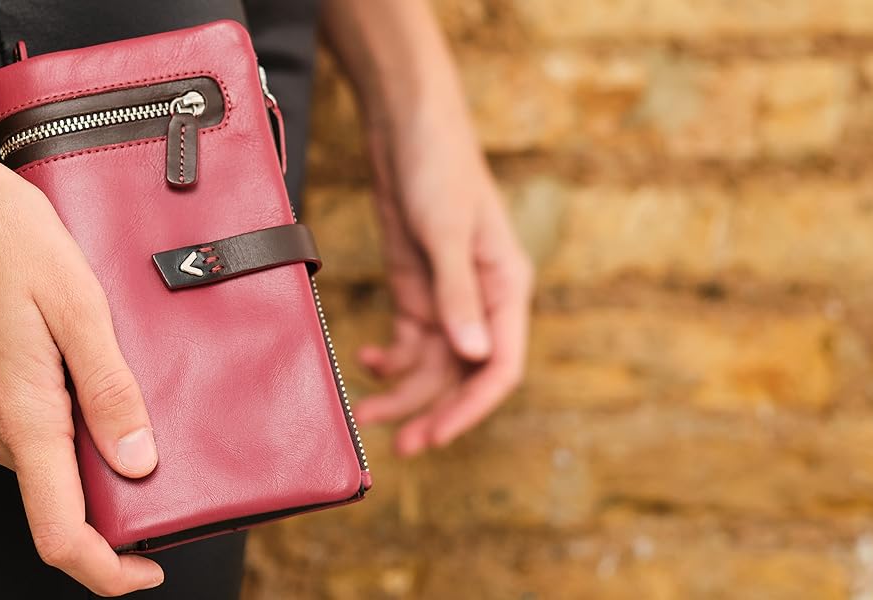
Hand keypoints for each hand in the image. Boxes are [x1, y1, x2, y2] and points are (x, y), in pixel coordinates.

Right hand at [0, 152, 163, 595]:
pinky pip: (6, 428)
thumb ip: (109, 390)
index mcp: (16, 413)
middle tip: (138, 415)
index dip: (107, 569)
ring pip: (31, 456)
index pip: (60, 531)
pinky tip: (56, 358)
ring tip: (91, 363)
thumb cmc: (3, 233)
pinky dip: (42, 414)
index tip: (148, 569)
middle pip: (52, 491)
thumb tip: (138, 465)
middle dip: (101, 476)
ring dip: (71, 434)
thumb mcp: (78, 302)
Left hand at [350, 110, 533, 457]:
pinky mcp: (415, 286)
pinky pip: (408, 339)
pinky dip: (389, 358)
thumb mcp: (446, 231)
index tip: (436, 435)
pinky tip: (365, 363)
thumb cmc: (438, 167)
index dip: (470, 408)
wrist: (405, 124)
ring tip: (368, 415)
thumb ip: (457, 294)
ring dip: (404, 392)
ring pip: (431, 363)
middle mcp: (482, 299)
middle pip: (463, 375)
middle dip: (434, 411)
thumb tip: (472, 354)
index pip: (500, 366)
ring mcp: (446, 295)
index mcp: (506, 288)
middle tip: (401, 446)